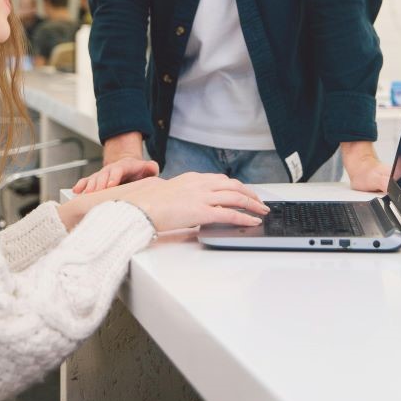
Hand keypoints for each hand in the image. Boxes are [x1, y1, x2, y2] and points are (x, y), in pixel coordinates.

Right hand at [59, 172, 268, 232]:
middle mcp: (200, 184)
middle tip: (260, 202)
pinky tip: (252, 222)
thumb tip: (185, 204)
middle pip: (233, 186)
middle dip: (250, 194)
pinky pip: (230, 214)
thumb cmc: (148, 203)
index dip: (236, 186)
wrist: (138, 207)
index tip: (244, 192)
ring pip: (236, 197)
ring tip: (262, 212)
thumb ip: (181, 195)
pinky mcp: (201, 211)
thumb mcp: (168, 193)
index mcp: (192, 178)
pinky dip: (245, 217)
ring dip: (253, 205)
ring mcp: (201, 196)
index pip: (220, 179)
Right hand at [73, 158, 158, 193]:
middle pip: (103, 175)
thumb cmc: (138, 171)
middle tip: (94, 193)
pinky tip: (75, 191)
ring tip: (84, 195)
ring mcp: (102, 174)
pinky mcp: (96, 180)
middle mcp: (110, 170)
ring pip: (94, 179)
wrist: (128, 166)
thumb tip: (153, 167)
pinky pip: (87, 181)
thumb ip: (151, 167)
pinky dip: (80, 185)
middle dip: (98, 184)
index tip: (110, 185)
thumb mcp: (147, 167)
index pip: (118, 170)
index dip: (113, 177)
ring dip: (89, 186)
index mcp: (123, 166)